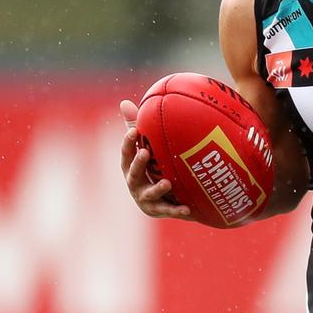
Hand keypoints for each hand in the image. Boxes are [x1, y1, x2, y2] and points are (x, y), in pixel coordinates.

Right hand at [119, 100, 191, 220]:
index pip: (126, 154)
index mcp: (130, 167)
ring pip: (149, 195)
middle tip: (146, 153)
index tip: (134, 131)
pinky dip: (176, 210)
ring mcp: (146, 198)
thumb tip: (124, 102)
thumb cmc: (152, 167)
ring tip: (166, 183)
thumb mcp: (145, 147)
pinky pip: (168, 210)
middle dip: (138, 164)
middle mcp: (135, 183)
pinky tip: (187, 208)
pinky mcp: (159, 210)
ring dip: (157, 189)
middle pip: (133, 174)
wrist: (165, 197)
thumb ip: (136, 127)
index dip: (128, 143)